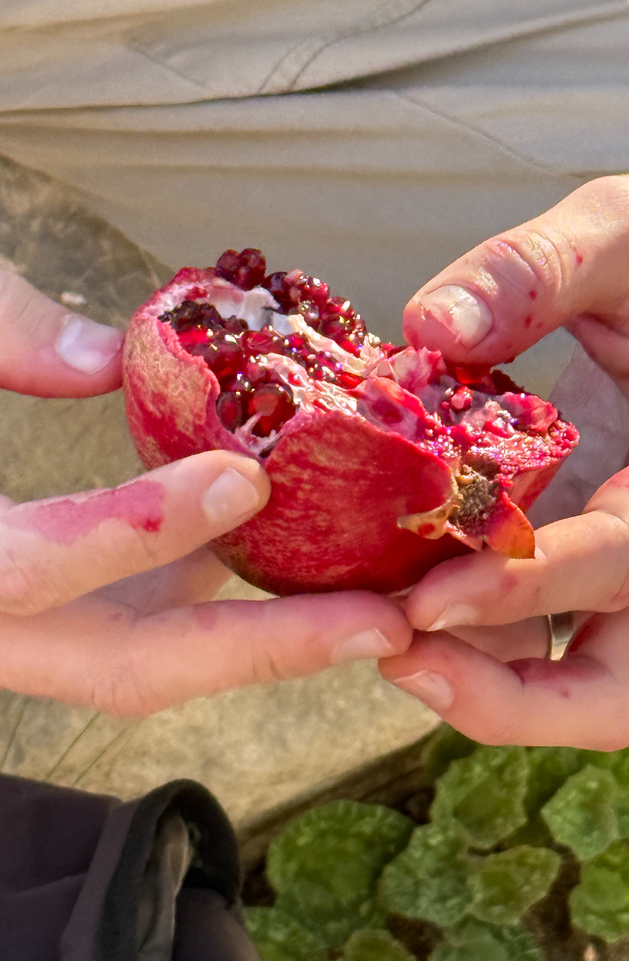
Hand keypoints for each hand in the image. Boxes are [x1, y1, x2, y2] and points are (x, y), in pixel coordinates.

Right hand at [0, 264, 409, 713]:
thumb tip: (111, 356)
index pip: (30, 559)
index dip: (144, 529)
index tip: (246, 474)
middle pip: (111, 670)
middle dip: (257, 656)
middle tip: (377, 628)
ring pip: (111, 680)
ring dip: (238, 657)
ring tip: (350, 622)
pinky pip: (86, 662)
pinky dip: (176, 638)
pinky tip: (242, 599)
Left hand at [378, 175, 628, 748]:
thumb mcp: (626, 240)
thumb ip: (542, 274)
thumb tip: (427, 329)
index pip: (621, 562)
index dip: (527, 591)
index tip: (426, 604)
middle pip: (614, 692)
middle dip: (511, 699)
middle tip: (402, 664)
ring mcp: (619, 579)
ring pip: (573, 688)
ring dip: (479, 686)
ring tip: (378, 650)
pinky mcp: (580, 579)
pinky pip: (532, 644)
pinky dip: (469, 645)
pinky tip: (389, 604)